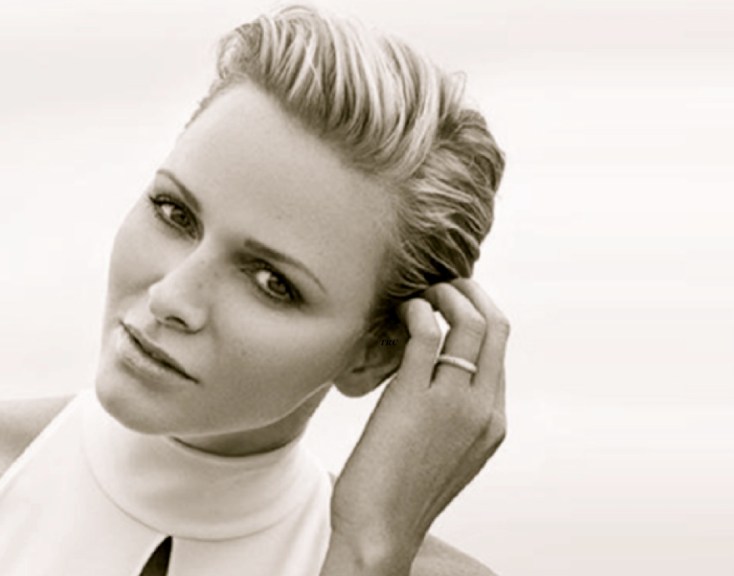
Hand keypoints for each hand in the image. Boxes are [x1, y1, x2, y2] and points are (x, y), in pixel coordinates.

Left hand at [325, 279, 508, 573]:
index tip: (455, 299)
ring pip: (469, 323)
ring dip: (446, 295)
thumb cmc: (398, 495)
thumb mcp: (444, 454)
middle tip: (443, 284)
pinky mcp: (415, 399)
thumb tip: (432, 380)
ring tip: (421, 293)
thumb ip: (451, 417)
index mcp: (494, 423)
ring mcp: (453, 403)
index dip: (481, 313)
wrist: (380, 532)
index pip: (502, 349)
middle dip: (473, 293)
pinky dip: (417, 312)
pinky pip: (427, 334)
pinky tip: (401, 313)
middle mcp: (483, 410)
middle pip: (497, 326)